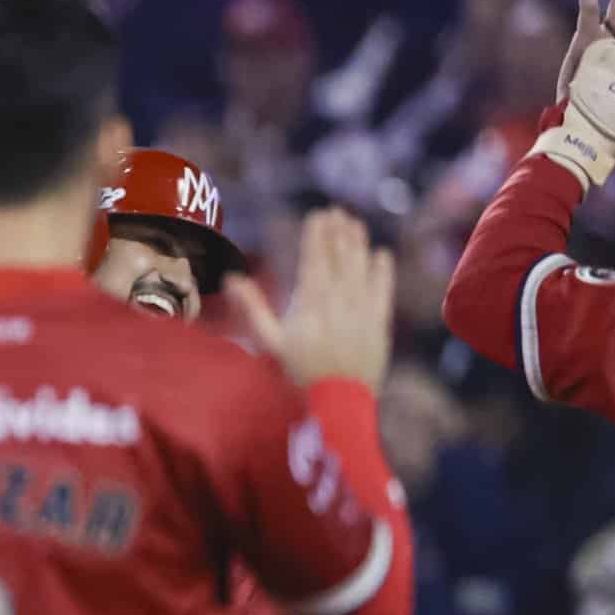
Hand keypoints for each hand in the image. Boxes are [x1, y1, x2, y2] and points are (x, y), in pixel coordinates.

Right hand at [224, 208, 393, 392]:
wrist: (337, 402)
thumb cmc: (297, 375)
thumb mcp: (269, 343)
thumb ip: (253, 308)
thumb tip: (232, 279)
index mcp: (310, 302)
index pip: (314, 259)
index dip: (317, 235)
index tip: (318, 214)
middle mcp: (338, 300)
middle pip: (339, 258)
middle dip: (338, 233)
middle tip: (338, 212)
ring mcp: (361, 311)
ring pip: (360, 268)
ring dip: (358, 244)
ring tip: (355, 225)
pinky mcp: (378, 325)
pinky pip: (382, 291)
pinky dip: (382, 272)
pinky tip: (381, 255)